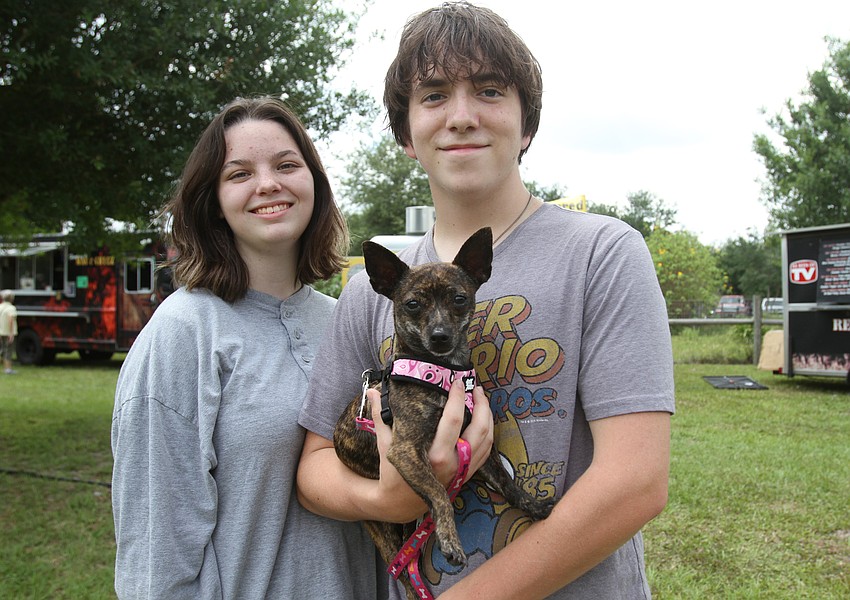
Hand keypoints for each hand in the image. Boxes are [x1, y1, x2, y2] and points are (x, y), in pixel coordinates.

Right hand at [367, 379, 493, 521]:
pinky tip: (484, 419)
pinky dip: (488, 432)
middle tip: (476, 387)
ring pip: (487, 439)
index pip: (453, 420)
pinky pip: (486, 451)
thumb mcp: (385, 443)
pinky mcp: (467, 474)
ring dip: (488, 416)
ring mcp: (463, 470)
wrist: (401, 503)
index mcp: (434, 455)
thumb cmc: (392, 472)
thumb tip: (372, 390)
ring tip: (482, 399)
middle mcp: (453, 463)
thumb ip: (380, 415)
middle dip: (481, 404)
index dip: (458, 398)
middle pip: (479, 428)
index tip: (457, 382)